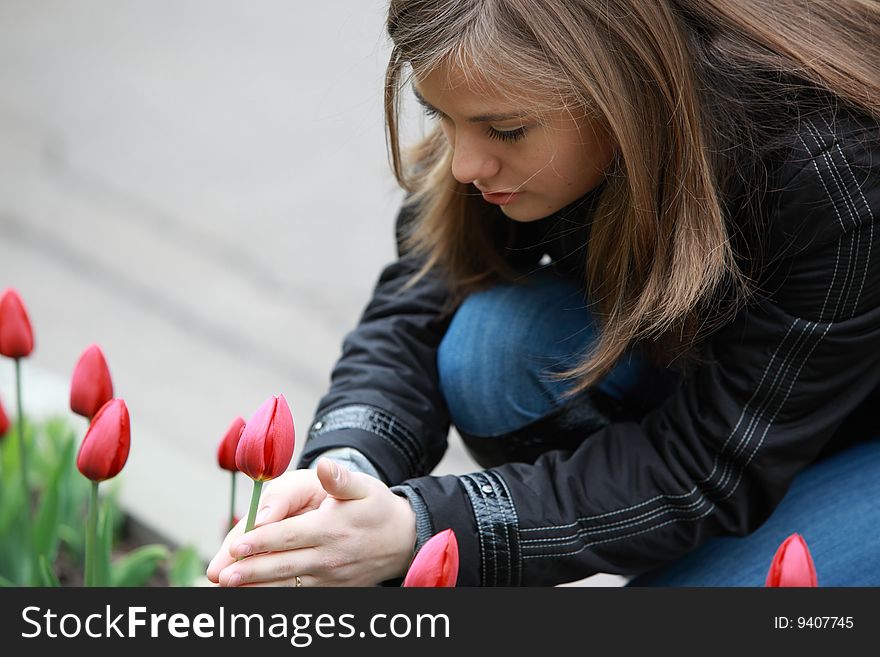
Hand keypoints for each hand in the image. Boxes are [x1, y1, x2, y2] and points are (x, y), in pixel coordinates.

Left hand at [207, 458, 416, 586]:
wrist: (403, 540)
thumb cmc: (377, 508)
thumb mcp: (364, 486)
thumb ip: (341, 478)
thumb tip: (324, 466)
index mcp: (333, 528)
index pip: (290, 536)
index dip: (262, 541)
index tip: (238, 545)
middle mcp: (330, 557)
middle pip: (284, 566)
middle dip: (251, 571)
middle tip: (222, 575)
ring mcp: (331, 578)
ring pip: (288, 585)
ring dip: (257, 588)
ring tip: (230, 588)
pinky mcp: (332, 590)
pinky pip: (299, 595)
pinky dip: (275, 596)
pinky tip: (254, 594)